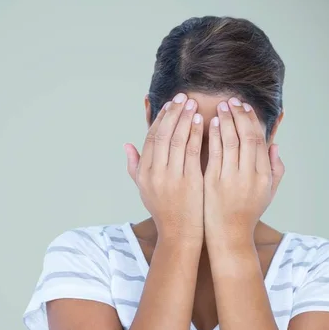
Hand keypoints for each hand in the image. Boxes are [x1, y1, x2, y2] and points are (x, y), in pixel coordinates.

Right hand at [124, 93, 204, 243]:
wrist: (179, 232)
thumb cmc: (164, 209)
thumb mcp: (143, 189)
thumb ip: (134, 166)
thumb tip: (126, 145)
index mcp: (144, 173)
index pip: (150, 138)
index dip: (160, 119)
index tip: (170, 104)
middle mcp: (154, 174)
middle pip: (162, 134)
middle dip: (173, 113)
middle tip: (183, 97)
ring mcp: (171, 177)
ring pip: (176, 139)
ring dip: (185, 118)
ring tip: (193, 104)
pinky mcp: (188, 181)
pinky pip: (191, 151)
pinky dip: (196, 134)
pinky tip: (202, 122)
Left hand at [203, 98, 284, 246]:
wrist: (229, 235)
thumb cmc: (247, 213)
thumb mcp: (268, 193)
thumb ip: (275, 169)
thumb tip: (275, 145)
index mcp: (264, 176)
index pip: (260, 140)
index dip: (252, 121)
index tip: (245, 107)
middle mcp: (250, 176)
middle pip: (247, 137)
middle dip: (240, 116)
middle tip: (232, 100)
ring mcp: (231, 179)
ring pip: (231, 142)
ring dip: (227, 121)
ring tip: (221, 106)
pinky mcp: (214, 183)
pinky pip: (215, 154)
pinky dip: (214, 136)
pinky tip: (210, 123)